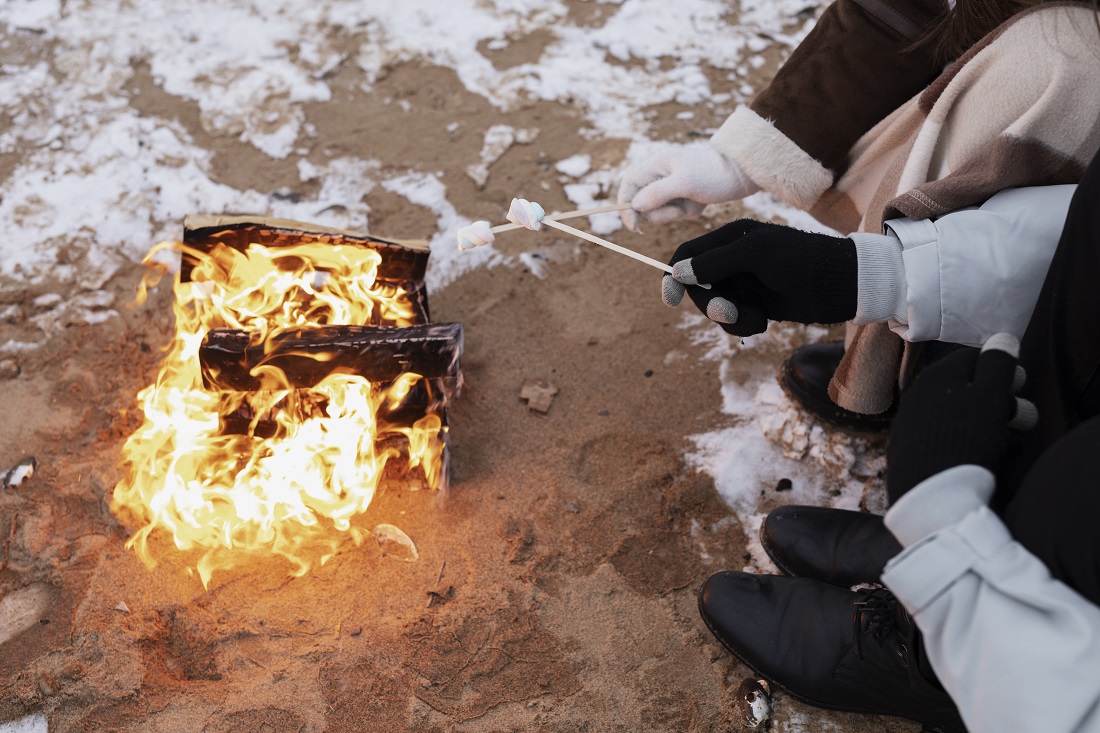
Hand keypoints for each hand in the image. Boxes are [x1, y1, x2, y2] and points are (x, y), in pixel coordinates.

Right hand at [617, 143, 758, 231]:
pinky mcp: (682, 198)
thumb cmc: (714, 173)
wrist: (743, 174)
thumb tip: (635, 205)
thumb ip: (658, 193)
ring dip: (675, 213)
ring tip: (693, 203)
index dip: (625, 205)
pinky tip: (699, 204)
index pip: (628, 184)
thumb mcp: (685, 182)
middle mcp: (660, 176)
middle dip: (660, 212)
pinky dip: (686, 213)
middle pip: (642, 203)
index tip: (634, 226)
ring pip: (658, 212)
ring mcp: (671, 188)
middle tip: (679, 210)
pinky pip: (674, 214)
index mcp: (656, 165)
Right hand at [662, 219, 856, 336]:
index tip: (671, 299)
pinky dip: (744, 325)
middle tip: (730, 314)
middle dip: (711, 304)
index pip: (688, 254)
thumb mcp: (756, 256)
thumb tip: (677, 271)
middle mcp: (733, 259)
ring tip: (758, 320)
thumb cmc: (802, 262)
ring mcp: (744, 283)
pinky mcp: (755, 304)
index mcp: (730, 238)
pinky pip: (733, 320)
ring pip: (715, 306)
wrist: (842, 286)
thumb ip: (714, 262)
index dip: (675, 275)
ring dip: (731, 319)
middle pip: (697, 286)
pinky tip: (764, 321)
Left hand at [886, 334, 1037, 501]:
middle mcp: (919, 397)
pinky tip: (989, 459)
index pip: (971, 358)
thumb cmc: (964, 436)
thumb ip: (998, 365)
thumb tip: (1002, 337)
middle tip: (1023, 416)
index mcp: (936, 377)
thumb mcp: (989, 395)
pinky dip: (971, 446)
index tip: (1021, 382)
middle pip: (967, 391)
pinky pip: (948, 441)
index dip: (999, 366)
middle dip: (1001, 403)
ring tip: (1011, 443)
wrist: (931, 492)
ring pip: (962, 419)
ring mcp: (913, 426)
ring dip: (992, 428)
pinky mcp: (912, 453)